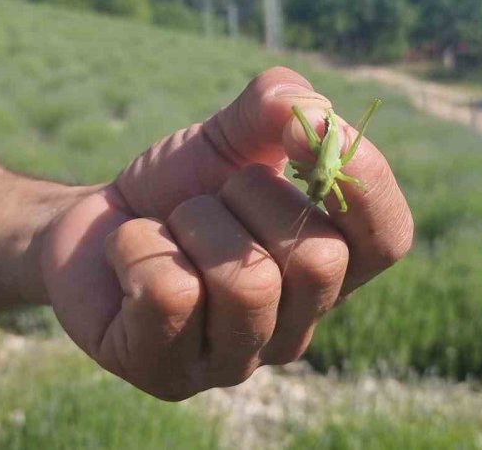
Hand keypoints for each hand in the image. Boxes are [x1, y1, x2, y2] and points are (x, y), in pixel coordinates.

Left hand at [38, 67, 412, 399]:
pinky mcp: (168, 374)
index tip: (303, 136)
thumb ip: (275, 107)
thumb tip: (313, 114)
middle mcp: (294, 325)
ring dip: (192, 226)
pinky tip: (130, 259)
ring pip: (245, 282)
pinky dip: (137, 248)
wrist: (92, 223)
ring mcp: (234, 359)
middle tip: (210, 199)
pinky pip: (171, 295)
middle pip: (317, 260)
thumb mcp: (227, 133)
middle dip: (250, 199)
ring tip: (171, 229)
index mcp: (328, 267)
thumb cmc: (177, 188)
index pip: (389, 240)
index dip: (364, 181)